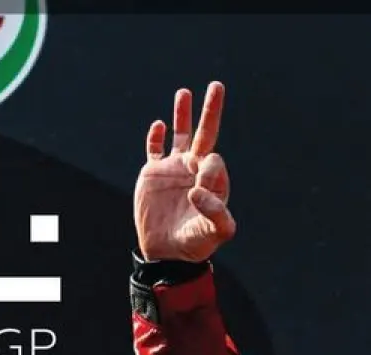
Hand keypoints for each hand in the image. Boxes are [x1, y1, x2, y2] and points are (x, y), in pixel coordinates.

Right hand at [134, 82, 234, 261]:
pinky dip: (155, 137)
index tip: (197, 194)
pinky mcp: (153, 174)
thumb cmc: (195, 245)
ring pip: (181, 134)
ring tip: (185, 92)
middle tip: (217, 86)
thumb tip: (198, 190)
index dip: (208, 171)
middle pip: (205, 134)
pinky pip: (154, 149)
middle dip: (211, 110)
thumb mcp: (214, 234)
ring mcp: (174, 169)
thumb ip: (216, 214)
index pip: (214, 161)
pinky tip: (159, 125)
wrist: (166, 254)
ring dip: (183, 114)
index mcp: (214, 181)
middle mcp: (195, 170)